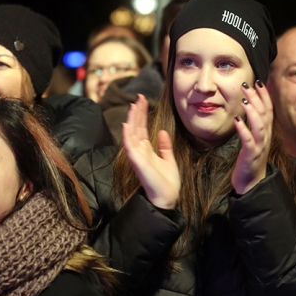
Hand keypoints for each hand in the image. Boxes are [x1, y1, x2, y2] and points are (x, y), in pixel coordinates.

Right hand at [122, 94, 180, 208]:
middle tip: (139, 97)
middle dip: (137, 112)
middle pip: (136, 127)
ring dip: (132, 119)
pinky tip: (127, 124)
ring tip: (134, 105)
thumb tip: (163, 132)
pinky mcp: (137, 162)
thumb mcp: (169, 159)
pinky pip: (129, 147)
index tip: (143, 100)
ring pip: (131, 133)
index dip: (142, 114)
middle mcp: (139, 151)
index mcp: (146, 150)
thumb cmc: (167, 182)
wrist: (167, 198)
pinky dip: (127, 135)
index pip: (142, 128)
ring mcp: (137, 156)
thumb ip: (164, 146)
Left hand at [232, 80, 271, 194]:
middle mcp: (266, 137)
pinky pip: (248, 141)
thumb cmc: (250, 159)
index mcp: (266, 132)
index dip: (264, 95)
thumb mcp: (254, 139)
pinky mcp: (251, 155)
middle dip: (257, 98)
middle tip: (247, 85)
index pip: (268, 109)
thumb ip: (254, 125)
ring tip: (244, 99)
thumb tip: (250, 107)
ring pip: (260, 126)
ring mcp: (260, 146)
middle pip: (265, 114)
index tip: (258, 81)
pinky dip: (243, 130)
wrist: (251, 182)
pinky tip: (237, 120)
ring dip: (252, 111)